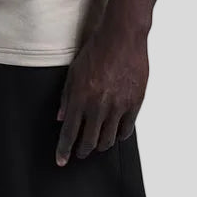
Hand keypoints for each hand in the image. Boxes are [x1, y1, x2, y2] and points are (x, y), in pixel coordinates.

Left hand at [55, 19, 147, 165]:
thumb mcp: (74, 70)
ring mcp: (118, 107)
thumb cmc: (96, 49)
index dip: (64, 150)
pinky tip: (115, 133)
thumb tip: (61, 117)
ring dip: (100, 144)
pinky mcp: (134, 104)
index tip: (61, 160)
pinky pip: (126, 130)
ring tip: (97, 142)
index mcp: (80, 98)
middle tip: (80, 152)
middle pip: (89, 142)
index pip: (69, 133)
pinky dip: (119, 135)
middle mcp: (98, 106)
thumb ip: (67, 96)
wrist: (122, 36)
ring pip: (108, 139)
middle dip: (82, 151)